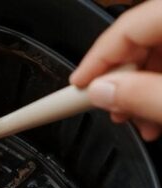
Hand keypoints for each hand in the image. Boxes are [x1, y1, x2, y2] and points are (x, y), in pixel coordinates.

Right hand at [70, 0, 161, 140]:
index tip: (75, 87)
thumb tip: (100, 92)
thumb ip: (139, 95)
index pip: (125, 28)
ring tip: (137, 119)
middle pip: (141, 39)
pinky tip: (157, 112)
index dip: (95, 60)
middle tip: (108, 107)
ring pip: (159, 50)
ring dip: (142, 86)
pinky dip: (161, 85)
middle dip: (121, 78)